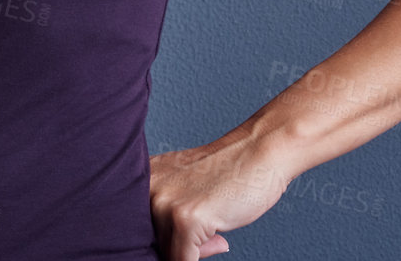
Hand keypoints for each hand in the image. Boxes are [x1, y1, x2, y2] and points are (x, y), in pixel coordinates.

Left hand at [149, 131, 294, 258]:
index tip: (181, 234)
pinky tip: (218, 240)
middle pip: (150, 241)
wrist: (261, 150)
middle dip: (176, 245)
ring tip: (214, 231)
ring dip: (190, 251)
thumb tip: (172, 257)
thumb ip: (170, 218)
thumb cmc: (229, 171)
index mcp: (142, 177)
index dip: (163, 237)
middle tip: (206, 235)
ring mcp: (164, 202)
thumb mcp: (186, 189)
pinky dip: (197, 259)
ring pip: (166, 253)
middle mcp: (146, 187)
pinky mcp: (186, 219)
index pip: (139, 227)